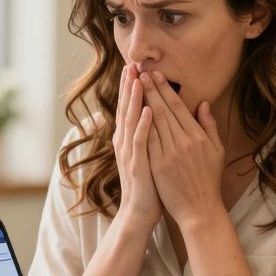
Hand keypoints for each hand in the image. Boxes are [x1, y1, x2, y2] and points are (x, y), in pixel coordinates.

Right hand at [112, 63, 161, 228]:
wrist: (139, 212)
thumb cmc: (148, 184)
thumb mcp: (148, 154)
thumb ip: (149, 134)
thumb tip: (151, 114)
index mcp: (129, 139)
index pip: (130, 107)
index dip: (131, 87)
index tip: (135, 67)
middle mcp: (125, 142)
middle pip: (126, 108)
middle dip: (128, 86)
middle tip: (131, 63)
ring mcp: (129, 153)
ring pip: (131, 120)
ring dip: (133, 99)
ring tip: (137, 79)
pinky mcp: (137, 165)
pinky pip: (140, 141)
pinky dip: (143, 124)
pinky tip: (147, 109)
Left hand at [138, 70, 225, 225]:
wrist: (199, 209)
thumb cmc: (208, 180)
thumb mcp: (216, 151)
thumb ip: (209, 126)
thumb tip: (202, 104)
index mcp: (197, 136)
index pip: (178, 107)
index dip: (165, 89)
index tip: (155, 74)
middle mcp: (184, 142)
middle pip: (164, 110)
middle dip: (150, 89)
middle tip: (140, 71)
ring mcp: (170, 154)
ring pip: (153, 122)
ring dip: (142, 101)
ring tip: (134, 85)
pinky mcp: (158, 166)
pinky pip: (147, 141)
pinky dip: (140, 125)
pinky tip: (133, 111)